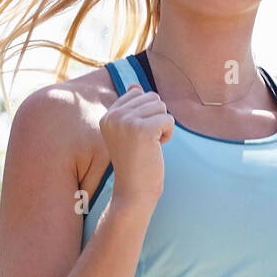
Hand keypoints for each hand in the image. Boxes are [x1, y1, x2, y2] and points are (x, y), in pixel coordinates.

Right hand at [98, 82, 174, 207]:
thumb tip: (135, 85)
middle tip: (146, 142)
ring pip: (161, 106)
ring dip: (162, 126)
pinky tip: (156, 148)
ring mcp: (126, 121)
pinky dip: (168, 135)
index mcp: (108, 115)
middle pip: (151, 98)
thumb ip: (131, 108)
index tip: (138, 136)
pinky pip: (168, 119)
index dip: (147, 114)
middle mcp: (113, 116)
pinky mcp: (141, 129)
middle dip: (156, 119)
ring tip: (150, 145)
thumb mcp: (129, 132)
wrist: (134, 191)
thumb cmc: (136, 163)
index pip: (137, 93)